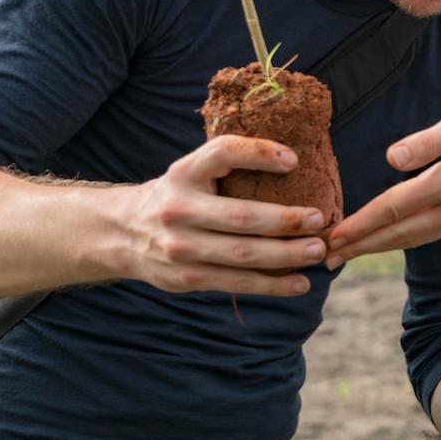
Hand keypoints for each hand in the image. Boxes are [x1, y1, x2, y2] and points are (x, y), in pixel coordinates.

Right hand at [107, 135, 329, 295]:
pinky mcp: (187, 278)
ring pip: (242, 254)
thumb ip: (225, 166)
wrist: (122, 233)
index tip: (294, 160)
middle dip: (285, 220)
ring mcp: (181, 248)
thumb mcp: (189, 171)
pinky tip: (299, 284)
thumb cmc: (176, 196)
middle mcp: (179, 209)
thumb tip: (294, 162)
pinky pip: (236, 283)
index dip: (259, 154)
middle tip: (318, 219)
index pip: (222, 153)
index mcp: (184, 173)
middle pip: (241, 216)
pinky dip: (271, 285)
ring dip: (285, 255)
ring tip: (316, 252)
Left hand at [325, 102, 440, 263]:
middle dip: (360, 246)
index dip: (359, 224)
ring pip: (413, 238)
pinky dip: (402, 239)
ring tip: (348, 254)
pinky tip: (390, 239)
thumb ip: (429, 141)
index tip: (331, 236)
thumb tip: (390, 160)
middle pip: (398, 234)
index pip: (394, 207)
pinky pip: (429, 233)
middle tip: (323, 259)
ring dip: (378, 247)